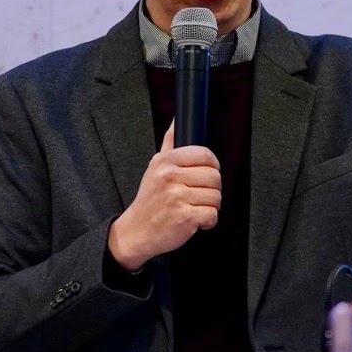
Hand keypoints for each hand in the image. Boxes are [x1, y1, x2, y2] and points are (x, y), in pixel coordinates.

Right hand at [107, 120, 220, 271]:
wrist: (135, 231)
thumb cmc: (149, 200)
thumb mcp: (155, 167)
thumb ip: (169, 143)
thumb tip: (177, 120)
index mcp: (166, 161)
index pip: (205, 154)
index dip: (212, 166)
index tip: (205, 176)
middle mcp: (170, 176)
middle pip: (215, 177)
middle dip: (212, 190)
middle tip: (199, 196)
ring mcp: (177, 197)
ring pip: (216, 197)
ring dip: (210, 207)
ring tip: (195, 208)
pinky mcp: (184, 217)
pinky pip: (212, 215)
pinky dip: (208, 222)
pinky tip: (196, 221)